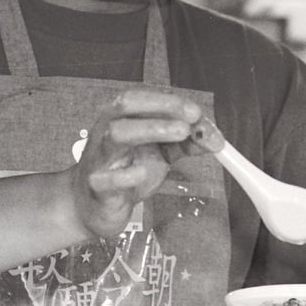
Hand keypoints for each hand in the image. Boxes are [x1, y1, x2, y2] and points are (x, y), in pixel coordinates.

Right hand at [71, 89, 201, 238]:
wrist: (92, 206)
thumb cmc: (125, 172)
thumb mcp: (159, 154)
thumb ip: (184, 143)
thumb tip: (212, 136)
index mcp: (121, 118)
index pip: (142, 98)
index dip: (170, 101)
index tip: (196, 112)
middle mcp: (107, 131)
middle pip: (127, 106)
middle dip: (162, 107)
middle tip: (191, 119)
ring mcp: (100, 158)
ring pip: (117, 134)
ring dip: (151, 129)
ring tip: (180, 134)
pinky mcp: (97, 188)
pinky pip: (106, 178)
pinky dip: (126, 174)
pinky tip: (142, 173)